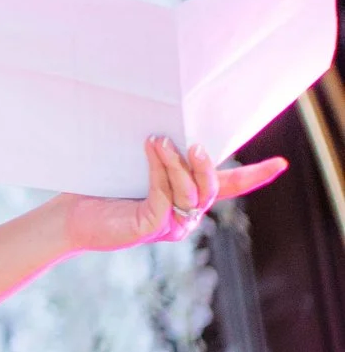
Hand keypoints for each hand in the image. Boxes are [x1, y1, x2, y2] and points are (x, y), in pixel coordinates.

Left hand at [62, 136, 287, 252]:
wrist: (70, 217)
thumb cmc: (101, 189)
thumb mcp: (135, 167)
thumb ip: (157, 155)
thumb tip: (167, 124)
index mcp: (186, 200)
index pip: (227, 187)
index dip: (254, 176)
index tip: (280, 164)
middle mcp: (184, 215)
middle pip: (210, 189)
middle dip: (205, 164)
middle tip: (192, 143)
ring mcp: (170, 224)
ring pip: (189, 193)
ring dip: (176, 164)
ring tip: (161, 139)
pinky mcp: (150, 227)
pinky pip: (164, 198)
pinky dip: (160, 172)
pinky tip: (151, 151)